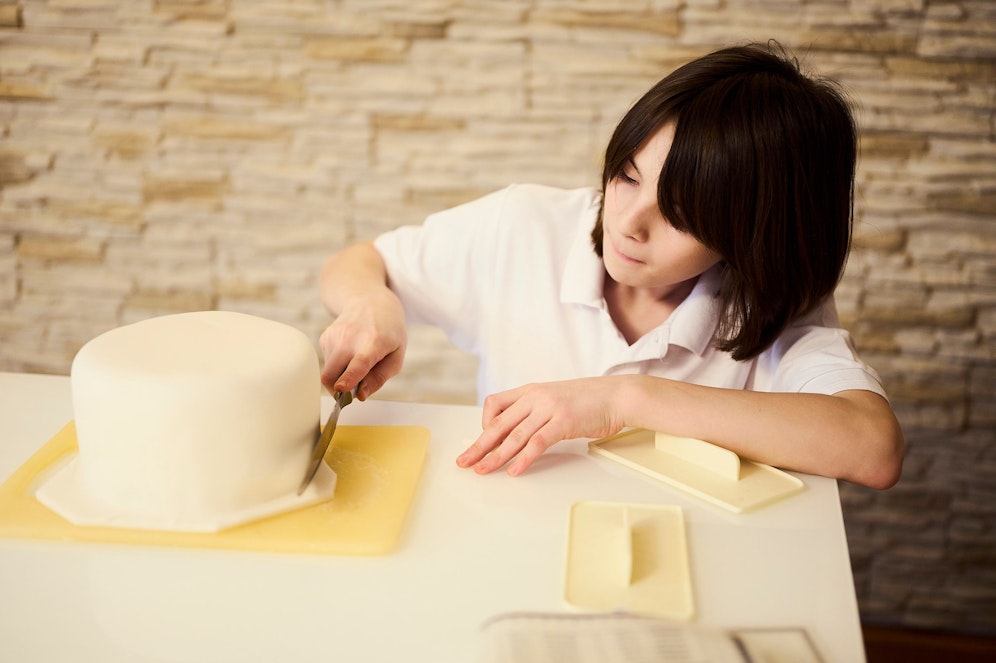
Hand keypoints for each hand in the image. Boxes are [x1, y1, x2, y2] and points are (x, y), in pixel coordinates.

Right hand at [319, 291, 405, 400]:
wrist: (370, 302)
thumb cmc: (388, 332)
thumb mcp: (395, 356)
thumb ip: (379, 378)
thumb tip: (360, 395)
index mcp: (375, 342)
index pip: (359, 362)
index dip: (349, 377)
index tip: (340, 389)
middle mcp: (351, 337)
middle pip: (331, 375)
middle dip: (338, 391)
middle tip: (350, 392)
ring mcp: (334, 335)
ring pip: (328, 372)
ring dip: (340, 376)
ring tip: (356, 362)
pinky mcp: (324, 337)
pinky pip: (326, 363)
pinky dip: (337, 366)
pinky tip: (349, 352)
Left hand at [456, 378, 626, 475]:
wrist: (617, 395)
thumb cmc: (590, 401)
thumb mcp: (556, 399)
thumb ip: (536, 411)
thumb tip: (519, 431)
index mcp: (531, 390)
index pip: (494, 404)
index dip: (485, 424)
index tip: (484, 442)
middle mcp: (535, 397)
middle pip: (498, 423)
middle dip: (479, 445)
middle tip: (464, 462)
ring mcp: (549, 408)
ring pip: (514, 436)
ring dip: (496, 456)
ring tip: (483, 471)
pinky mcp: (563, 421)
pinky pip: (537, 443)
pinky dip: (523, 459)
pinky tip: (514, 471)